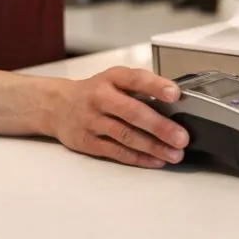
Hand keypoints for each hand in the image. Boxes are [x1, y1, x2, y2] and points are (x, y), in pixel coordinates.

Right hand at [50, 67, 188, 168]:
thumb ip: (141, 89)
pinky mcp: (87, 141)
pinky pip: (116, 152)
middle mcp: (100, 97)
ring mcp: (92, 121)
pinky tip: (156, 160)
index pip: (136, 79)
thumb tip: (176, 105)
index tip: (175, 94)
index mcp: (112, 78)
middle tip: (181, 137)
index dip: (156, 86)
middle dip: (160, 126)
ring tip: (174, 154)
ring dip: (153, 147)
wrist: (57, 106)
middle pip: (132, 112)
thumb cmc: (96, 93)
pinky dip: (138, 158)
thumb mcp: (115, 81)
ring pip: (126, 136)